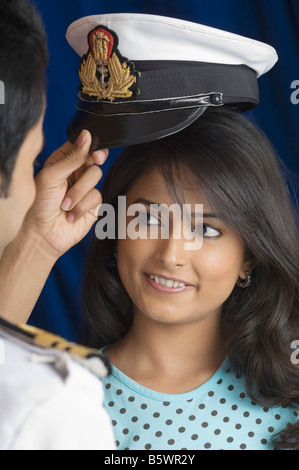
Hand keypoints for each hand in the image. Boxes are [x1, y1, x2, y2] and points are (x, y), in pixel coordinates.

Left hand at [22, 129, 107, 259]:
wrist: (44, 233)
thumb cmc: (40, 204)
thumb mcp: (52, 176)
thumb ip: (72, 157)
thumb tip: (86, 136)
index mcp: (63, 161)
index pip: (81, 145)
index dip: (89, 144)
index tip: (92, 148)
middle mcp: (75, 172)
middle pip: (94, 158)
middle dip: (92, 162)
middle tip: (95, 160)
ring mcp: (85, 187)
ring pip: (96, 176)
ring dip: (79, 192)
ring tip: (65, 204)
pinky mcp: (93, 204)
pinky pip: (97, 196)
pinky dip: (82, 206)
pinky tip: (71, 214)